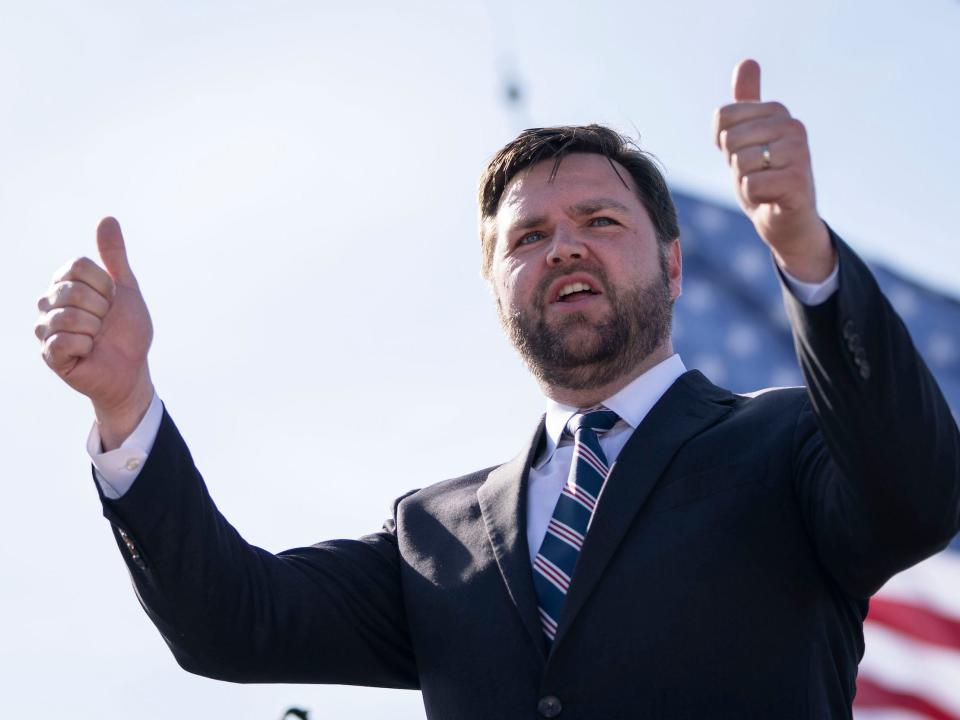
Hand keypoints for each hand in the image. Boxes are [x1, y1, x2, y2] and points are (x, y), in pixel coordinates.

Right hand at [35, 217, 153, 446]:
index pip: (78, 266)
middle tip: (105, 323)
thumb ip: (114, 256)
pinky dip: (86, 346)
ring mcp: (45, 329)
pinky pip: (64, 341)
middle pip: (72, 289)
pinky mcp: (48, 354)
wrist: (132, 368)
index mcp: (65, 283)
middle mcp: (49, 303)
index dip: (104, 285)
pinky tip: (88, 352)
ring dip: (95, 329)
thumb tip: (107, 218)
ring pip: (69, 316)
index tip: (112, 301)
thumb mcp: (126, 288)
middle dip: (102, 308)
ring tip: (97, 338)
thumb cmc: (127, 330)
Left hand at [713, 59, 834, 281]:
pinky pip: (750, 184)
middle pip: (729, 139)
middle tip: (756, 174)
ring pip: (740, 162)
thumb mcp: (747, 138)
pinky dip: (753, 197)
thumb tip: (748, 61)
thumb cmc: (764, 178)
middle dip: (734, 165)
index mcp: (778, 112)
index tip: (746, 155)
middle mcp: (793, 126)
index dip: (724, 144)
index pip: (722, 117)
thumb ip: (745, 103)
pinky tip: (770, 199)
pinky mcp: (798, 180)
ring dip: (744, 182)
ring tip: (764, 186)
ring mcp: (799, 152)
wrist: (787, 221)